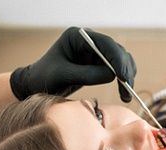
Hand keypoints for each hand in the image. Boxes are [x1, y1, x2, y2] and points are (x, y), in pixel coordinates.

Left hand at [10, 27, 136, 101]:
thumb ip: (86, 74)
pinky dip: (123, 81)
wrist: (38, 84)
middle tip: (128, 89)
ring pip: (120, 61)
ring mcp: (95, 53)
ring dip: (127, 77)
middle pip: (117, 52)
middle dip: (125, 70)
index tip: (123, 77)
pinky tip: (124, 93)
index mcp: (78, 37)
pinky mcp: (98, 65)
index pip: (105, 44)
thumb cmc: (45, 77)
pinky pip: (117, 71)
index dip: (117, 60)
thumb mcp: (63, 76)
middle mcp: (89, 42)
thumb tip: (112, 76)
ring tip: (126, 96)